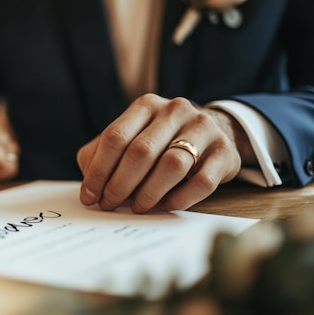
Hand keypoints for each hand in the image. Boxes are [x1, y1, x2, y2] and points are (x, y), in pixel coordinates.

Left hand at [77, 93, 253, 212]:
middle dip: (120, 185)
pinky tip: (165, 205)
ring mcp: (203, 129)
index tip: (89, 196)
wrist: (212, 131)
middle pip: (141, 151)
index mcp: (146, 105)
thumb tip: (88, 187)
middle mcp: (175, 110)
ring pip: (172, 165)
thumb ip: (101, 154)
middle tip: (109, 205)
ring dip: (149, 193)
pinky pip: (201, 182)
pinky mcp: (225, 152)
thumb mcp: (130, 137)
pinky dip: (180, 198)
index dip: (98, 170)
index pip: (115, 137)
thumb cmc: (159, 140)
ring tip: (137, 208)